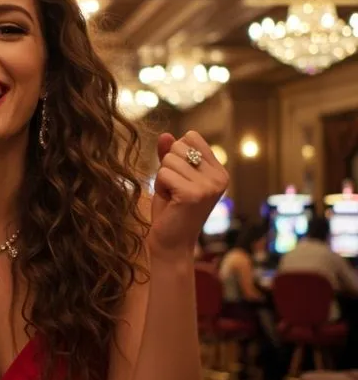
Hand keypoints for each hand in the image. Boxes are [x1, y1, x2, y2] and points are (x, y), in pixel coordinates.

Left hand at [148, 131, 228, 258]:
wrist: (171, 244)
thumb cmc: (170, 211)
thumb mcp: (171, 178)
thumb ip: (169, 156)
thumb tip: (165, 135)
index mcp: (219, 171)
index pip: (191, 137)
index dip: (175, 155)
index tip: (179, 178)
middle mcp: (219, 177)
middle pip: (178, 146)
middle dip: (167, 167)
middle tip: (174, 190)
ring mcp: (209, 186)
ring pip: (168, 160)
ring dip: (163, 178)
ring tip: (172, 197)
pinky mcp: (193, 194)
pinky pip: (163, 174)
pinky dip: (160, 187)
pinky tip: (170, 202)